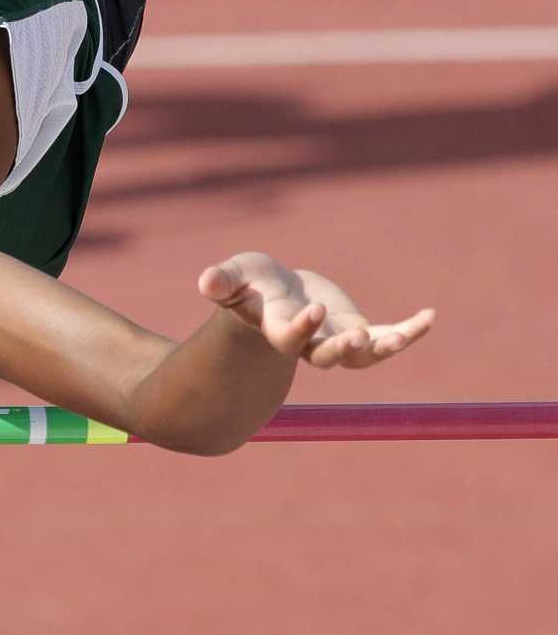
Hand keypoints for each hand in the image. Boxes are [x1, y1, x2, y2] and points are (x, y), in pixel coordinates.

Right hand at [199, 252, 434, 369]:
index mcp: (278, 329)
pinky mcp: (359, 329)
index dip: (302, 328)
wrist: (275, 293)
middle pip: (328, 357)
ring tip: (401, 336)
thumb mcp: (234, 276)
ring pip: (362, 358)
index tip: (314, 309)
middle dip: (344, 349)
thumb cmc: (250, 283)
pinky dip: (410, 330)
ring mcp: (336, 339)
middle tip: (360, 337)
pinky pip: (388, 337)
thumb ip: (221, 281)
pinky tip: (429, 317)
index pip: (289, 338)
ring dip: (382, 349)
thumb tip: (205, 281)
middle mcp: (308, 343)